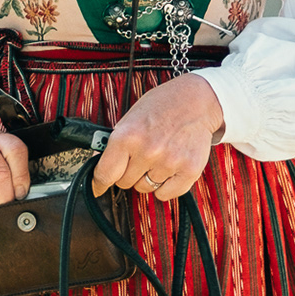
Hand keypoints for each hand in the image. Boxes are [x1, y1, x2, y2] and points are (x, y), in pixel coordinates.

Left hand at [89, 74, 223, 203]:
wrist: (196, 101)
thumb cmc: (162, 106)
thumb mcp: (130, 118)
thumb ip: (115, 144)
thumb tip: (101, 166)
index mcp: (127, 136)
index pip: (105, 174)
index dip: (99, 182)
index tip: (98, 187)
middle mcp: (147, 151)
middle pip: (125, 183)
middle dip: (129, 172)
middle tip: (140, 157)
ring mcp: (169, 162)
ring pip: (146, 188)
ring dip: (149, 177)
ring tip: (159, 156)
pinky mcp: (188, 171)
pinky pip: (165, 194)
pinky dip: (166, 186)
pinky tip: (169, 167)